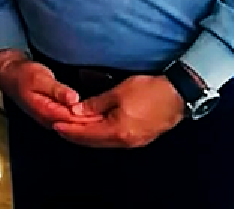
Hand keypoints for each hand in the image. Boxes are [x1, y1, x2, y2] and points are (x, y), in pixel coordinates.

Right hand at [0, 49, 99, 126]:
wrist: (11, 76)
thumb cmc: (24, 74)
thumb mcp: (40, 77)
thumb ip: (57, 89)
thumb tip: (73, 99)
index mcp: (45, 111)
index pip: (71, 118)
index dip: (89, 117)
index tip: (106, 114)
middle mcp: (49, 120)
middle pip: (74, 125)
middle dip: (92, 123)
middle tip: (112, 118)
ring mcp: (51, 119)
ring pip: (73, 125)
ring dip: (89, 122)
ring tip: (108, 118)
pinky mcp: (53, 115)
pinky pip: (70, 120)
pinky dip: (82, 118)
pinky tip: (95, 116)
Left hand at [52, 74, 184, 148]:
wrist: (178, 94)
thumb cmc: (149, 91)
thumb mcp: (118, 93)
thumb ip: (96, 104)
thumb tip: (77, 110)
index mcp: (118, 131)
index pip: (86, 134)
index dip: (69, 130)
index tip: (55, 125)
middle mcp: (125, 141)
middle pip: (94, 141)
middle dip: (75, 135)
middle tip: (60, 128)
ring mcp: (134, 142)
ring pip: (103, 141)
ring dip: (87, 135)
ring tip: (73, 127)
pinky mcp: (140, 137)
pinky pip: (114, 139)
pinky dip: (100, 134)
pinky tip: (94, 127)